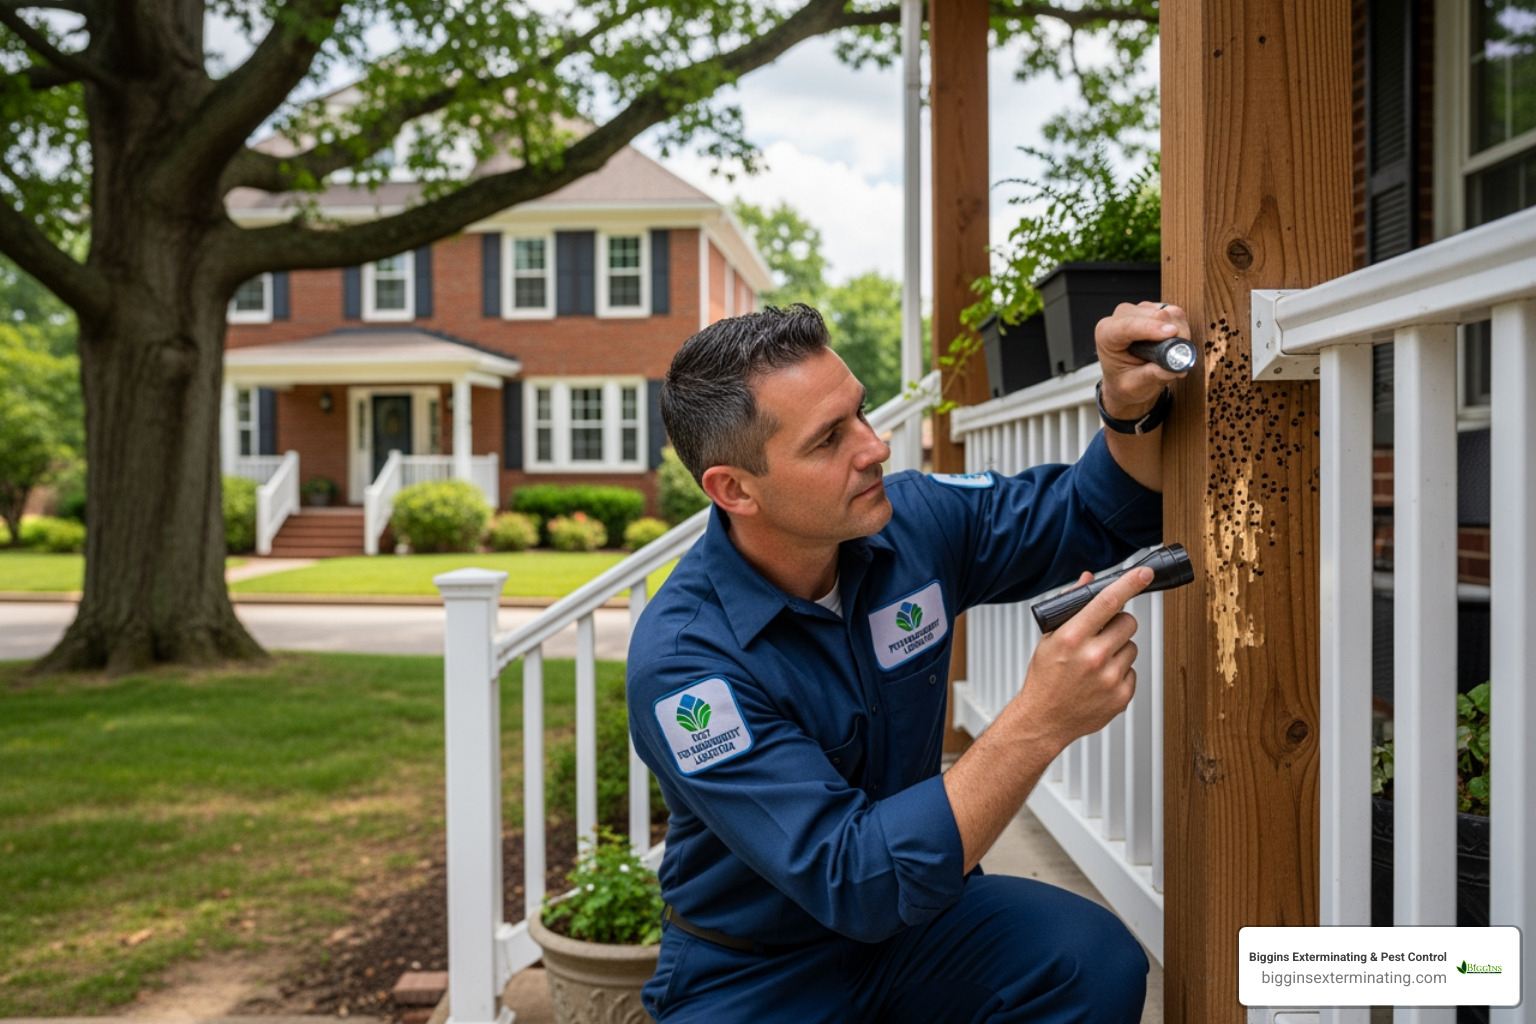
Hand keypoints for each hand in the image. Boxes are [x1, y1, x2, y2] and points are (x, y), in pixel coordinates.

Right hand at [1016, 565, 1152, 751]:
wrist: (1043, 720)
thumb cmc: (1044, 679)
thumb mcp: (1049, 638)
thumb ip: (1070, 607)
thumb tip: (1088, 580)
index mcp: (1072, 638)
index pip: (1107, 602)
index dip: (1130, 583)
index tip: (1144, 573)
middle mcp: (1093, 657)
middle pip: (1128, 622)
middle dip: (1119, 622)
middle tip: (1104, 632)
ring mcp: (1110, 678)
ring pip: (1132, 646)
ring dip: (1119, 649)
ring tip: (1098, 661)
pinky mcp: (1121, 695)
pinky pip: (1133, 671)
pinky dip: (1120, 672)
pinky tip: (1101, 678)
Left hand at [1095, 301, 1192, 419]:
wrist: (1126, 380)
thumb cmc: (1125, 381)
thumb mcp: (1134, 386)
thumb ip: (1153, 375)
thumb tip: (1175, 364)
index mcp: (1106, 334)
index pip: (1128, 325)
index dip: (1151, 328)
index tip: (1171, 333)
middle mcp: (1120, 317)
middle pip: (1155, 316)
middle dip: (1173, 335)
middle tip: (1179, 357)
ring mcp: (1138, 310)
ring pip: (1169, 313)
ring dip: (1179, 333)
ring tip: (1174, 355)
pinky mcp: (1154, 309)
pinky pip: (1176, 314)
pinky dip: (1181, 329)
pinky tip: (1174, 346)